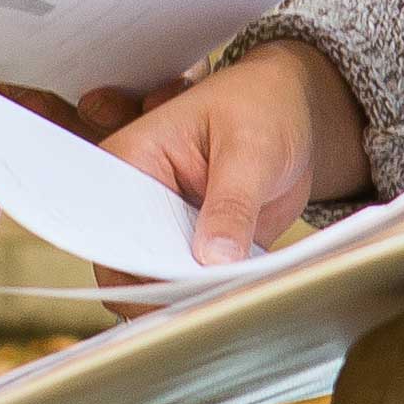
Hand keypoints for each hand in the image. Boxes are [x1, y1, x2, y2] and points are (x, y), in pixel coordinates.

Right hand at [99, 40, 370, 270]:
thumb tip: (216, 260)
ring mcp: (166, 228)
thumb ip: (232, 203)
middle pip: (129, 264)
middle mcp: (140, 199)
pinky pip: (194, 287)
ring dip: (191, 295)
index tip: (173, 281)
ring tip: (229, 289)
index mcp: (131, 159)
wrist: (292, 113)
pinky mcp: (196, 250)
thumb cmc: (261, 107)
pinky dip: (213, 295)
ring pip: (158, 283)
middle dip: (165, 285)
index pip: (110, 224)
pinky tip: (240, 289)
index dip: (134, 261)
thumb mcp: (251, 148)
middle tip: (211, 288)